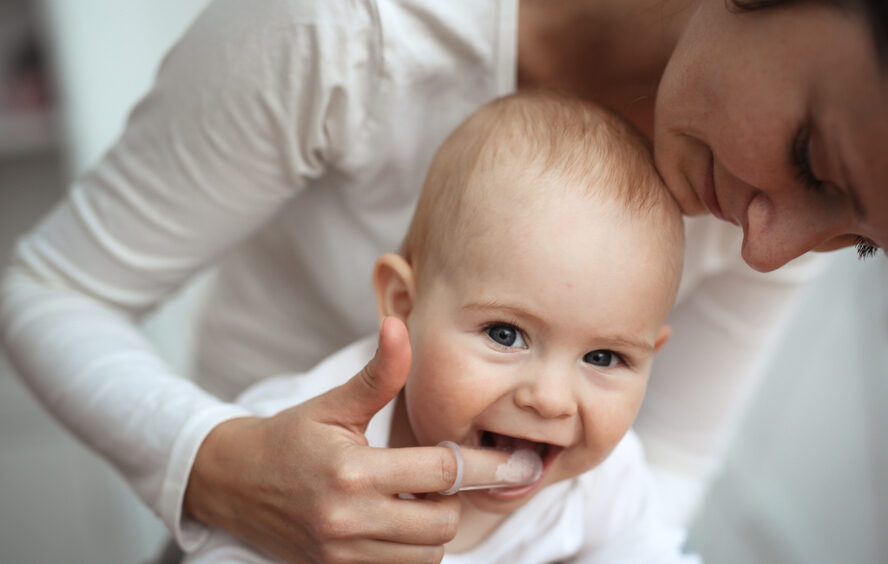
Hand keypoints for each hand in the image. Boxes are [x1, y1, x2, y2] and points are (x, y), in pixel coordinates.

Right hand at [185, 318, 467, 563]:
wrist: (230, 482)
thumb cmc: (288, 437)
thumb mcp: (334, 404)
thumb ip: (378, 374)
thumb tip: (400, 326)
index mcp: (353, 471)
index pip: (441, 471)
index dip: (485, 465)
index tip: (516, 462)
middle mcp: (349, 518)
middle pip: (442, 523)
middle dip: (453, 500)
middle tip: (435, 478)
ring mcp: (341, 552)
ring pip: (426, 555)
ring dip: (432, 528)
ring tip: (412, 500)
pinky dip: (410, 551)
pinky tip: (395, 522)